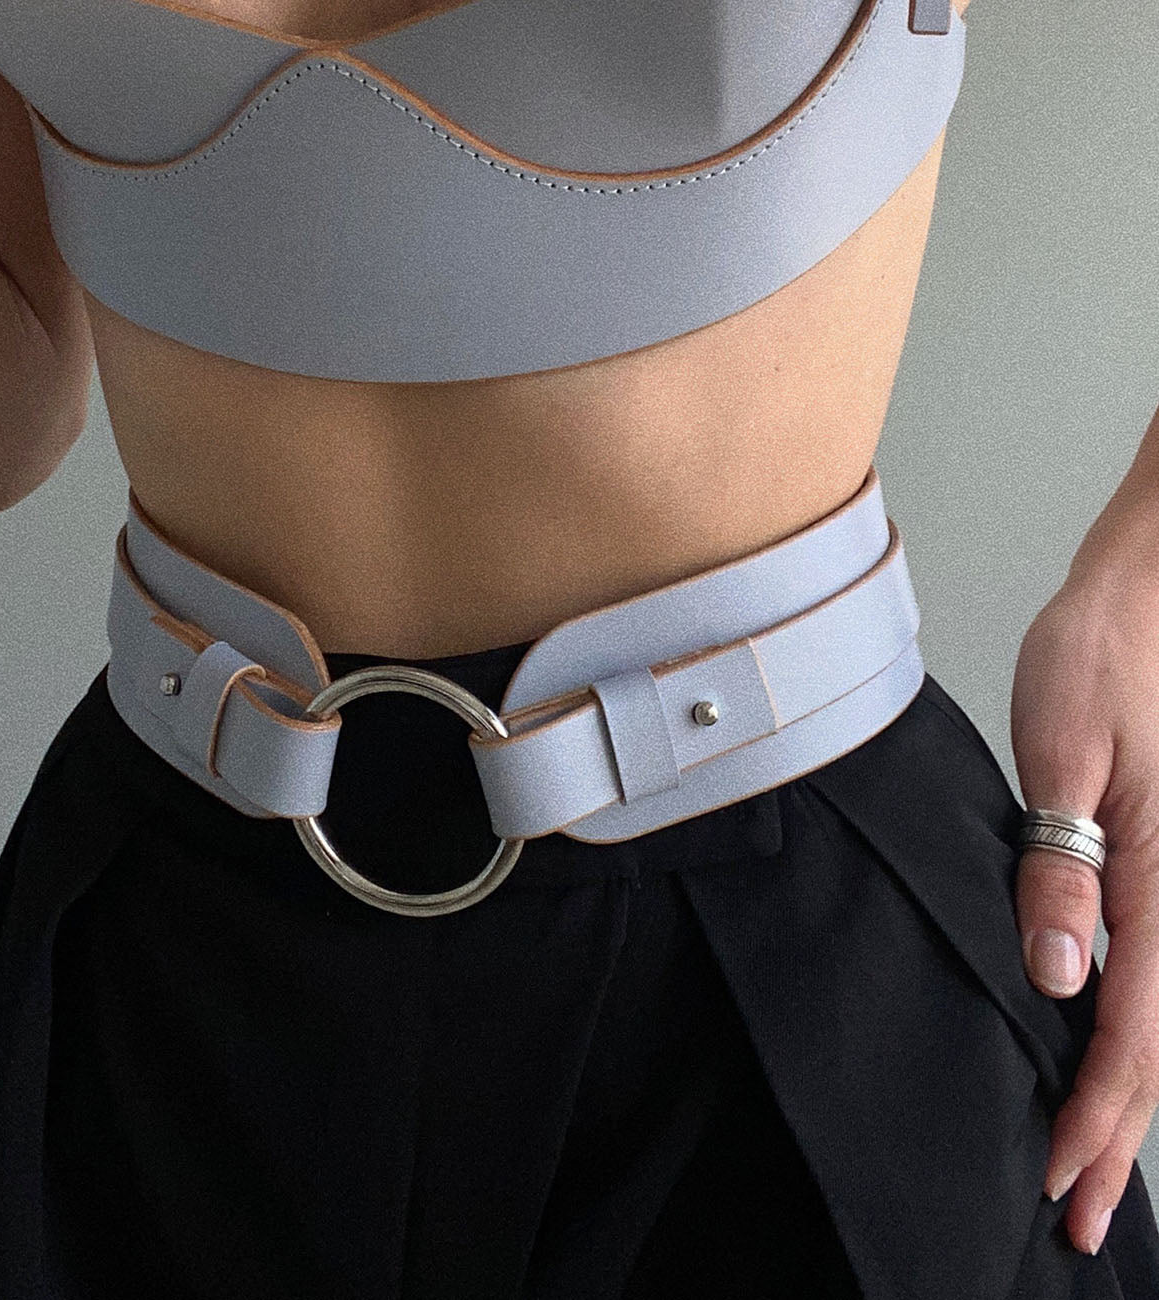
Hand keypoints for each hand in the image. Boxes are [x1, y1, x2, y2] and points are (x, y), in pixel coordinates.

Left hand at [1010, 566, 1158, 1256]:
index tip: (1057, 1180)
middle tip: (1070, 1214)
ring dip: (1124, 1098)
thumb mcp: (1066, 756)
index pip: (1132, 1032)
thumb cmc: (1105, 661)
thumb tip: (1057, 977)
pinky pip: (1158, 973)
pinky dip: (1131, 1037)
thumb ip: (1061, 866)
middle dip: (1112, 1135)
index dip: (1095, 1116)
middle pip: (1156, 1047)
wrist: (1148, 597)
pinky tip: (1101, 1057)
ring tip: (1084, 1163)